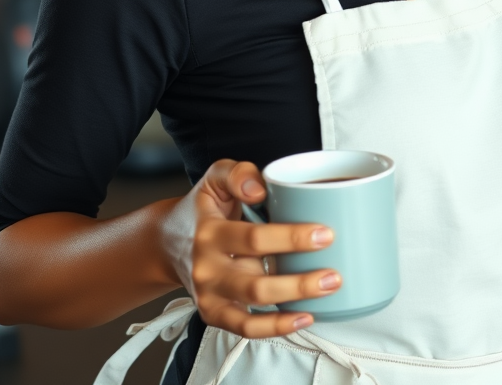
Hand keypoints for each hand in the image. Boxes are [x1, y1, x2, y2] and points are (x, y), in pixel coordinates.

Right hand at [162, 158, 340, 337]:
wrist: (168, 242)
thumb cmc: (202, 208)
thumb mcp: (215, 178)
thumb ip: (237, 173)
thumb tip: (259, 189)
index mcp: (209, 232)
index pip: (253, 238)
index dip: (291, 238)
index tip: (324, 234)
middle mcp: (207, 268)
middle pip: (256, 281)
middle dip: (299, 281)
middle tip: (334, 272)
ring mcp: (210, 294)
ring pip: (253, 306)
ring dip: (294, 302)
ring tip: (327, 290)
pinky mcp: (214, 313)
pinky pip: (245, 327)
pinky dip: (275, 327)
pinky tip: (303, 318)